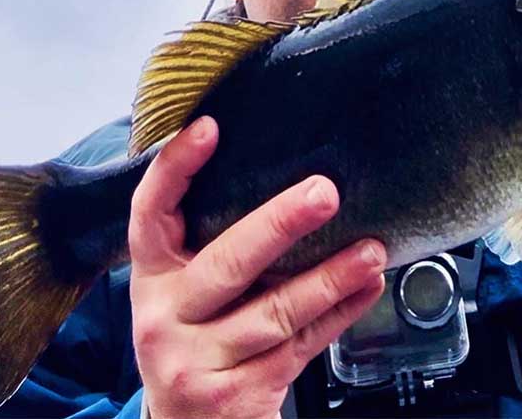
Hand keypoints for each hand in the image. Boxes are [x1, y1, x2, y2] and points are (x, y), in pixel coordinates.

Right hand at [128, 116, 386, 418]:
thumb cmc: (195, 338)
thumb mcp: (186, 292)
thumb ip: (214, 246)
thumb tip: (287, 180)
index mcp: (153, 277)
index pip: (150, 214)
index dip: (175, 169)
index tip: (209, 129)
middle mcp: (167, 317)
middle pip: (227, 263)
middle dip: (280, 224)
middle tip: (325, 193)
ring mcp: (198, 362)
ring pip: (276, 312)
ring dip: (331, 278)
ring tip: (371, 251)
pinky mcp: (237, 397)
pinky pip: (301, 347)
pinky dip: (339, 315)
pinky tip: (366, 289)